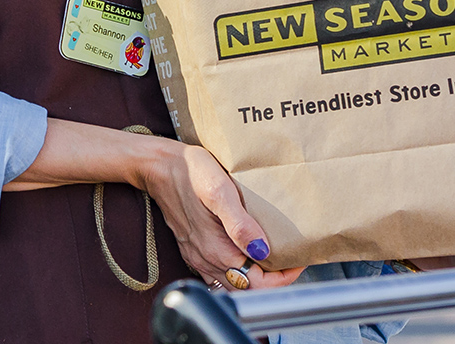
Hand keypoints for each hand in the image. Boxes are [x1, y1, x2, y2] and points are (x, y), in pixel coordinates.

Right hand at [4, 120, 303, 288]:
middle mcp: (207, 260)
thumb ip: (239, 222)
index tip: (298, 257)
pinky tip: (246, 253)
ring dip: (257, 277)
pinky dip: (238, 272)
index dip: (284, 276)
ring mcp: (198, 257)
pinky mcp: (192, 249)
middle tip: (292, 257)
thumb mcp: (218, 189)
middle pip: (249, 288)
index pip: (259, 284)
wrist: (156, 165)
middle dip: (275, 279)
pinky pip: (218, 275)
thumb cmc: (190, 171)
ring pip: (234, 284)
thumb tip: (260, 250)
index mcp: (218, 250)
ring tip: (275, 256)